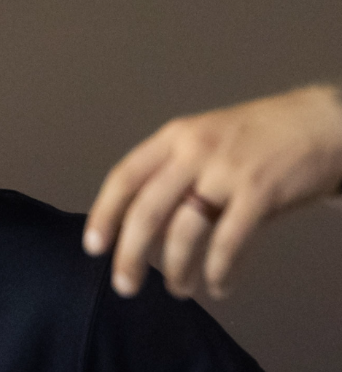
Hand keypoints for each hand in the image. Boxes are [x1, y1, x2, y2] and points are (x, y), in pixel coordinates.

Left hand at [83, 83, 341, 299]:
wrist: (322, 123)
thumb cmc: (259, 138)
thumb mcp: (205, 139)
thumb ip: (174, 172)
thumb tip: (141, 224)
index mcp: (173, 137)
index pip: (124, 177)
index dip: (104, 214)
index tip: (93, 247)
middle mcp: (193, 151)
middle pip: (147, 210)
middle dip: (130, 254)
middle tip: (124, 285)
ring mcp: (226, 171)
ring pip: (185, 230)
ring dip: (176, 268)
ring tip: (178, 288)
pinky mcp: (260, 192)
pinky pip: (229, 241)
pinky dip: (219, 270)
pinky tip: (218, 285)